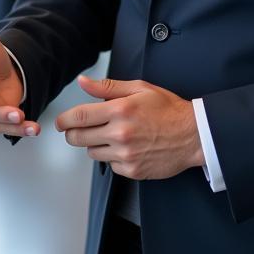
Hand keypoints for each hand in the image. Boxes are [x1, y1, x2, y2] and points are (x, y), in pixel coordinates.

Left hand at [55, 76, 203, 179]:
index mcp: (119, 110)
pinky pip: (110, 166)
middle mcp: (120, 134)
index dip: (63, 120)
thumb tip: (83, 82)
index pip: (78, 117)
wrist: (194, 135)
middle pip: (78, 138)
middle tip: (77, 129)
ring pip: (92, 153)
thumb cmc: (168, 109)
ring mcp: (126, 155)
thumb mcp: (138, 89)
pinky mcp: (133, 171)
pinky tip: (126, 148)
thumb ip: (107, 86)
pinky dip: (112, 158)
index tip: (60, 121)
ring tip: (111, 135)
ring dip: (95, 145)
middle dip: (73, 133)